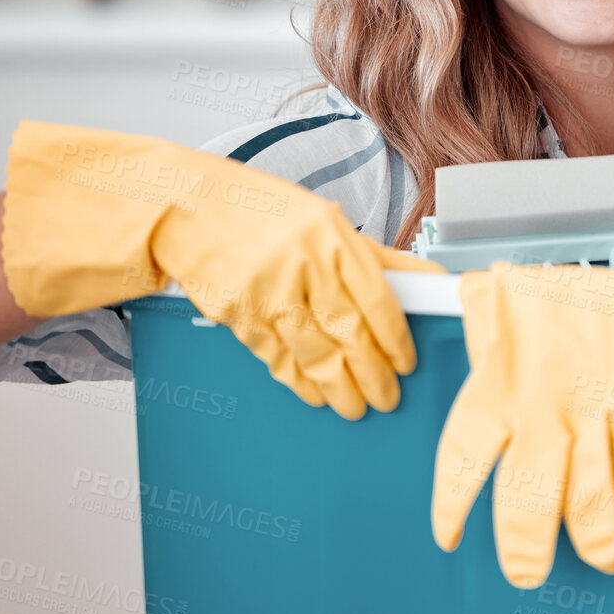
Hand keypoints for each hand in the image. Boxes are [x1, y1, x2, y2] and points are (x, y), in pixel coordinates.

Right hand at [0, 120, 430, 419]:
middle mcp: (303, 262)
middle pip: (350, 332)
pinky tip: (316, 393)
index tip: (405, 360)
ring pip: (315, 353)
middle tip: (386, 395)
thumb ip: (375, 256)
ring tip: (356, 405)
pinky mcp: (238, 314)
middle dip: (373, 374)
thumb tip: (426, 282)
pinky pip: (277, 358)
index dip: (396, 339)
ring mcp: (268, 290)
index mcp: (333, 235)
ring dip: (340, 388)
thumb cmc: (263, 213)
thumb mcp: (326, 221)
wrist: (187, 208)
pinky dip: (299, 382)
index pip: (378, 299)